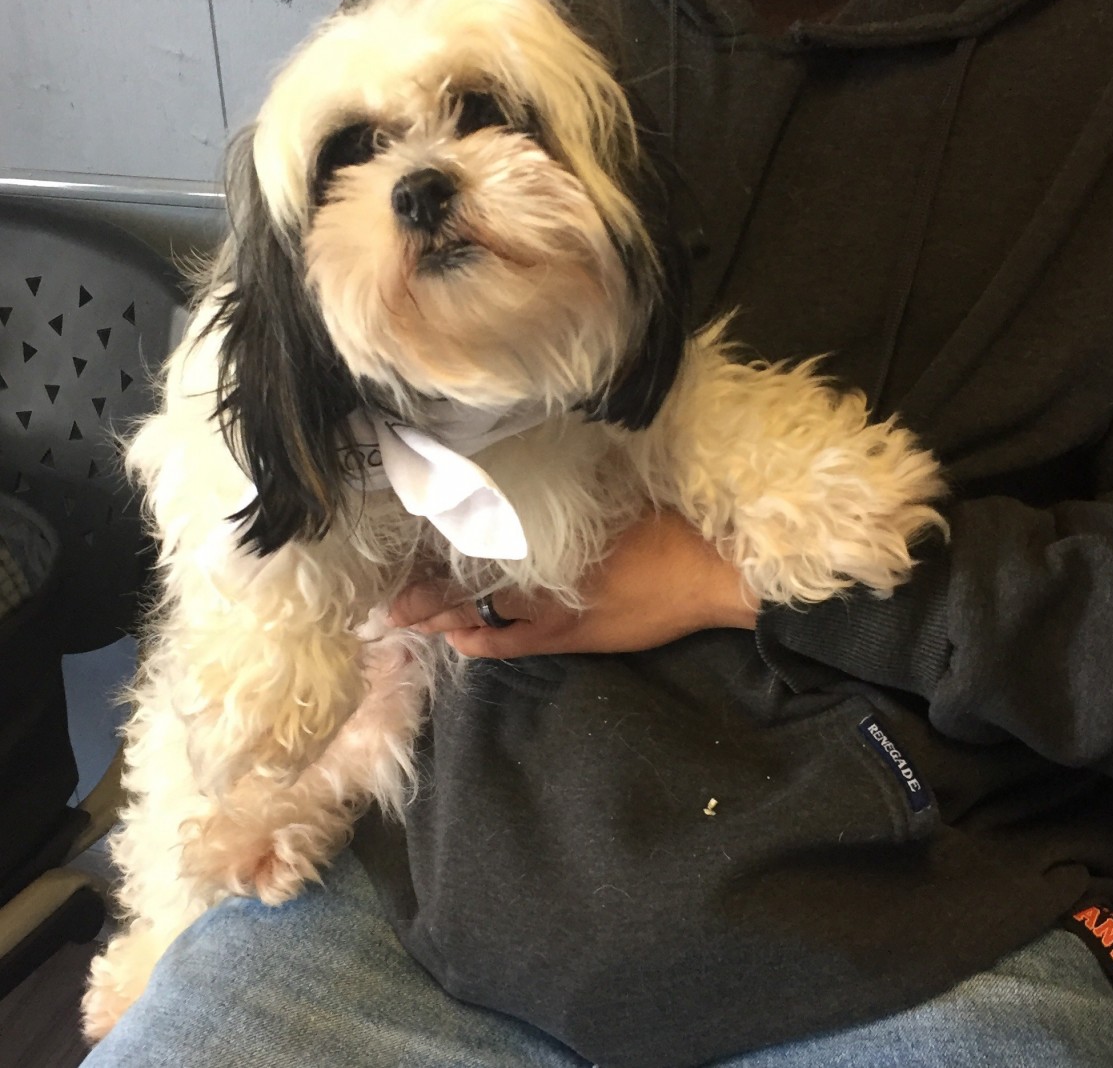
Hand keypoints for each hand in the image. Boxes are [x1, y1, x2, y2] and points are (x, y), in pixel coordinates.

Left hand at [389, 510, 759, 657]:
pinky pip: (519, 644)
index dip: (440, 559)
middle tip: (390, 606)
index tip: (407, 560)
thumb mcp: (610, 495)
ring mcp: (559, 614)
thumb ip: (564, 496)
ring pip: (487, 619)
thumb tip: (522, 478)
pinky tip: (462, 643)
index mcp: (551, 540)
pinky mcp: (577, 637)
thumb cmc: (664, 524)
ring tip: (412, 622)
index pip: (479, 547)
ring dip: (448, 620)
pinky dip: (487, 642)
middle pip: (473, 589)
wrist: (710, 571)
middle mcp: (546, 580)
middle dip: (430, 597)